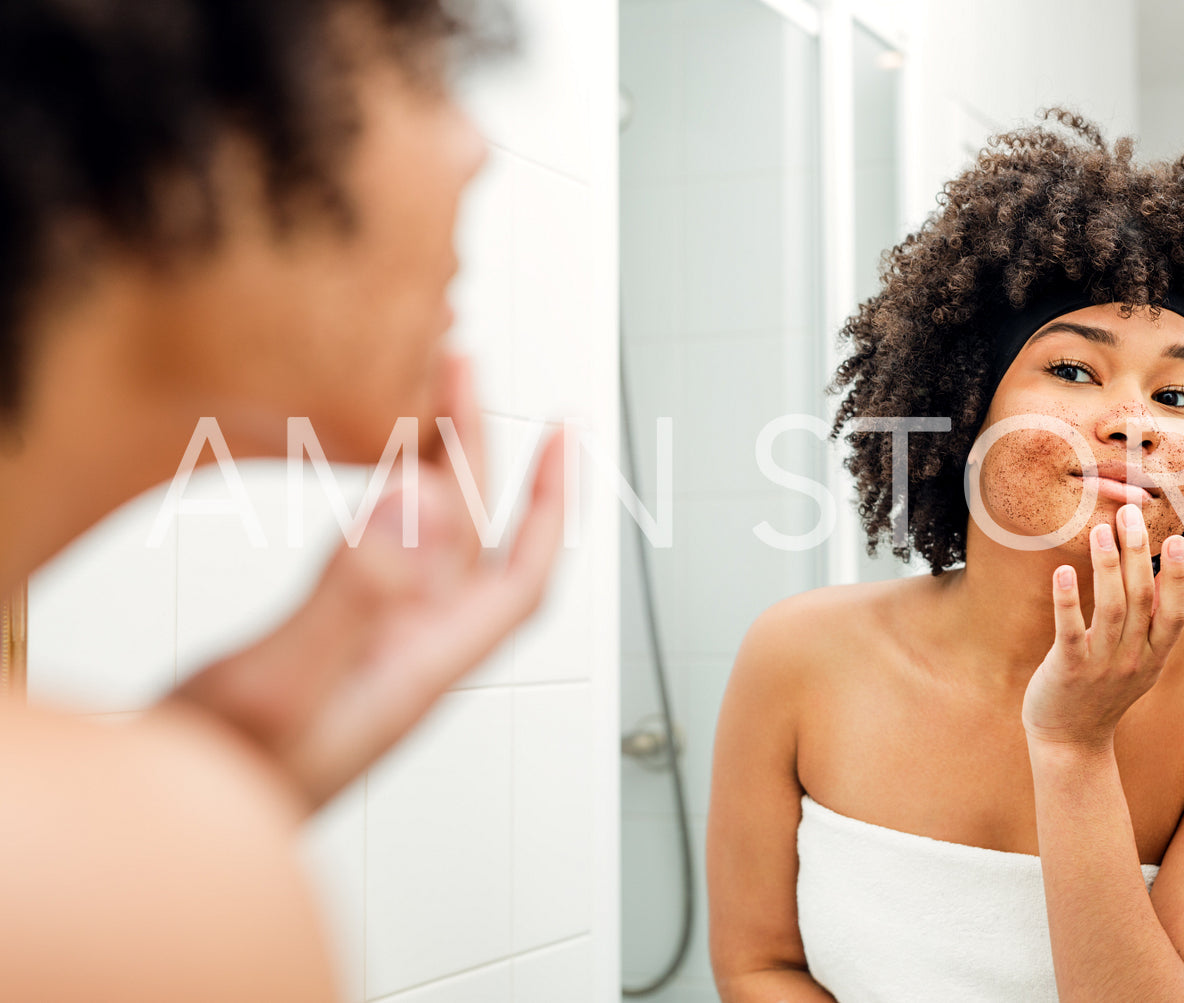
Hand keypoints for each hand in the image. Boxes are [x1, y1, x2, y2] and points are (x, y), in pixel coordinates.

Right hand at [152, 353, 567, 813]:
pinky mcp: (321, 647)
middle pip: (469, 541)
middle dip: (476, 452)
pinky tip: (374, 476)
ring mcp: (364, 650)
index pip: (519, 580)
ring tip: (418, 393)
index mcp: (418, 667)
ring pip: (422, 543)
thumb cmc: (220, 789)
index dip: (551, 508)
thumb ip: (350, 598)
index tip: (565, 437)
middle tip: (456, 368)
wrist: (161, 839)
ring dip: (431, 466)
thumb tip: (422, 504)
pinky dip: (384, 501)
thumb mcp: (280, 686)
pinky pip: (375, 557)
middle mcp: (404, 653)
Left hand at [1021, 502, 1183, 751]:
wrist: (1071, 740)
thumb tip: (1164, 573)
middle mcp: (1134, 660)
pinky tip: (1063, 572)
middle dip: (1137, 552)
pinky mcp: (1068, 670)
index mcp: (1154, 655)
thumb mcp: (1139, 660)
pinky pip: (1070, 631)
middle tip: (1130, 513)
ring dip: (1107, 566)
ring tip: (1099, 529)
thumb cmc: (1102, 691)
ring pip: (1110, 609)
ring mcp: (1101, 666)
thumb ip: (1152, 623)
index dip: (1178, 575)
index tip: (1175, 537)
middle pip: (1141, 599)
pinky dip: (1067, 600)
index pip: (1176, 611)